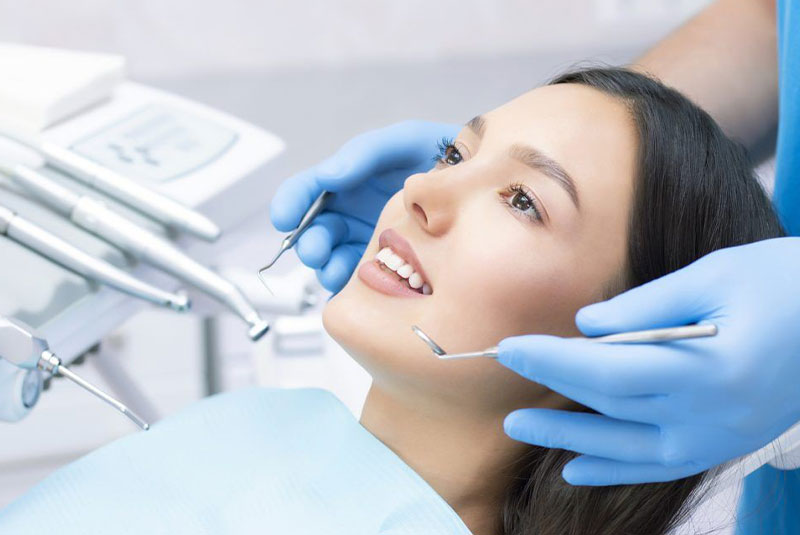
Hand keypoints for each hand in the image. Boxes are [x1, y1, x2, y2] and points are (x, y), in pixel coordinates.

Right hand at [270, 121, 459, 292]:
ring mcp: (370, 239)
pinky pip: (359, 278)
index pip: (308, 190)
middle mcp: (355, 211)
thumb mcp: (404, 143)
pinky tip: (353, 283)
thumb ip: (365, 154)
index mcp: (350, 180)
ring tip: (335, 270)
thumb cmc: (446, 156)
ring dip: (326, 265)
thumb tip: (329, 176)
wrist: (488, 183)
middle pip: (317, 230)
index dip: (291, 202)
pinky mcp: (388, 265)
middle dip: (310, 242)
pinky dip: (349, 283)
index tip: (284, 217)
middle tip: (317, 250)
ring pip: (333, 258)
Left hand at [497, 238, 799, 484]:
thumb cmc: (782, 282)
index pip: (610, 369)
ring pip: (628, 447)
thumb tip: (584, 326)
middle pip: (612, 406)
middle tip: (503, 377)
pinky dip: (614, 469)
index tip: (510, 346)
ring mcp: (719, 436)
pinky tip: (574, 468)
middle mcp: (712, 412)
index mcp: (710, 366)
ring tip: (521, 426)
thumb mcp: (713, 276)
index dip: (553, 360)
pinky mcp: (723, 444)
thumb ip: (645, 306)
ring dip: (570, 437)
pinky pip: (658, 466)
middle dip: (552, 390)